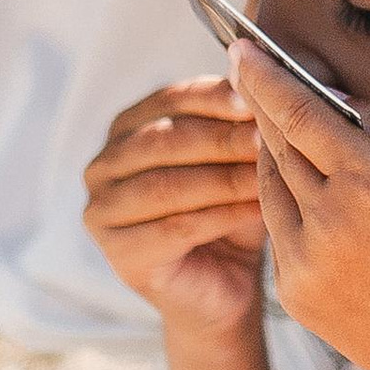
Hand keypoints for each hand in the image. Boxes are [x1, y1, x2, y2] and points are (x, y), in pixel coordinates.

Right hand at [83, 75, 265, 342]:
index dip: (215, 97)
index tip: (258, 99)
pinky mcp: (117, 252)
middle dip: (222, 138)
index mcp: (127, 128)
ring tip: (267, 176)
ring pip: (167, 185)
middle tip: (268, 139)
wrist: (224, 289)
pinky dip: (220, 216)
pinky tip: (257, 212)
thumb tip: (257, 80)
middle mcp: (103, 165)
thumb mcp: (238, 159)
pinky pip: (173, 228)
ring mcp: (101, 210)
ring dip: (223, 178)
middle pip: (165, 140)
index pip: (170, 98)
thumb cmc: (233, 214)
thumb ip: (238, 122)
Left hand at [235, 41, 369, 369]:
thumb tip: (344, 98)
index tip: (242, 47)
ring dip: (272, 151)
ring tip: (284, 130)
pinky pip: (275, 227)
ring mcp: (303, 259)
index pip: (300, 113)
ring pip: (267, 183)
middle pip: (276, 142)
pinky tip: (304, 190)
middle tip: (253, 72)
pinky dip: (282, 199)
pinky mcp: (292, 290)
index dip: (266, 76)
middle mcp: (328, 218)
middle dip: (264, 106)